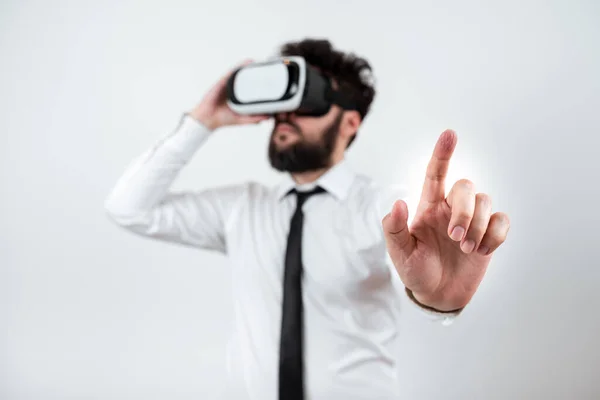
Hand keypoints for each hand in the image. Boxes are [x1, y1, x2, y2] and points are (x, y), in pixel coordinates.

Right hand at [188, 59, 269, 129]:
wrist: (208, 119)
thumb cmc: (224, 119)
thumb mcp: (242, 120)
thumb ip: (254, 119)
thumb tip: (269, 117)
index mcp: (241, 97)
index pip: (252, 87)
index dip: (260, 82)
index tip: (272, 78)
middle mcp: (235, 89)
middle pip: (246, 78)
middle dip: (255, 72)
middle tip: (267, 67)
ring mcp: (229, 85)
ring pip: (240, 73)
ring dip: (248, 66)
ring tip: (258, 62)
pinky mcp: (223, 82)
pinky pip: (232, 72)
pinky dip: (239, 66)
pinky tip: (247, 61)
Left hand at [382, 130, 509, 311]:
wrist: (438, 294)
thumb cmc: (416, 270)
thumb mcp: (399, 253)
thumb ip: (394, 228)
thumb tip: (398, 203)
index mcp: (428, 207)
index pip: (434, 174)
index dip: (442, 154)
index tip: (449, 134)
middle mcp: (451, 208)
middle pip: (466, 187)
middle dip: (465, 211)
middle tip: (455, 238)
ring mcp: (472, 220)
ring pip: (486, 202)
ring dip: (478, 226)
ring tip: (467, 250)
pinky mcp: (489, 234)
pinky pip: (502, 220)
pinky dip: (495, 235)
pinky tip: (482, 251)